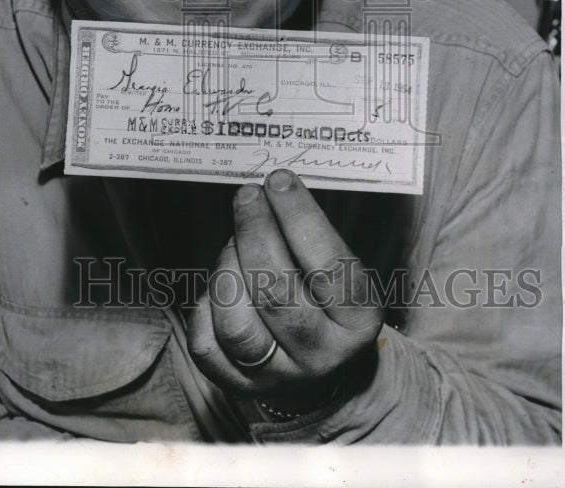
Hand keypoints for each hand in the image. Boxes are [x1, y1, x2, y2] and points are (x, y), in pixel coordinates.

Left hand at [186, 169, 382, 412]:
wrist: (319, 370)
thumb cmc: (325, 298)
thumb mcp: (339, 270)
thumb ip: (311, 236)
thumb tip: (274, 187)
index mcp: (358, 321)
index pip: (329, 266)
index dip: (299, 218)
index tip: (280, 181)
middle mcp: (320, 354)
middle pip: (276, 292)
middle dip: (255, 232)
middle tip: (248, 196)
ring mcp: (276, 374)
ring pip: (236, 323)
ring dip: (227, 268)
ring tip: (234, 242)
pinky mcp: (236, 384)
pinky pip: (206, 344)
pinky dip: (206, 304)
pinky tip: (221, 282)